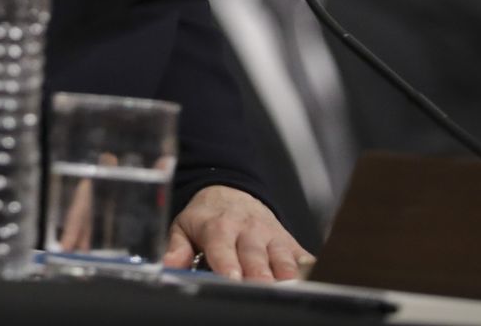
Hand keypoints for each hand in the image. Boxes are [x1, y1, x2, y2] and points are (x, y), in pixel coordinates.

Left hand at [162, 184, 311, 280]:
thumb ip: (177, 248)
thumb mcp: (183, 227)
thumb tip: (167, 266)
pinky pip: (301, 255)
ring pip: (281, 258)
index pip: (223, 248)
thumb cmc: (206, 217)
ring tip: (289, 290)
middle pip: (255, 257)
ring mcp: (270, 235)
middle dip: (258, 275)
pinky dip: (307, 267)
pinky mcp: (288, 240)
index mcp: (218, 228)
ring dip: (285, 275)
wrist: (231, 190)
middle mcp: (247, 231)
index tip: (232, 278)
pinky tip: (312, 278)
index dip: (228, 264)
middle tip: (261, 290)